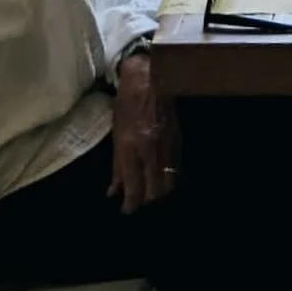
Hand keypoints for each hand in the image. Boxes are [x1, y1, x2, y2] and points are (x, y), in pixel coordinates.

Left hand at [109, 53, 180, 214]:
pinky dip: (168, 178)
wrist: (151, 80)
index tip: (126, 210)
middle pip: (154, 192)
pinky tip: (161, 177)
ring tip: (150, 191)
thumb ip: (116, 166)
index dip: (130, 206)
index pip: (134, 190)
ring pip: (168, 183)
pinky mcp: (178, 141)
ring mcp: (167, 147)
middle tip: (139, 201)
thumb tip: (113, 192)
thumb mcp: (116, 136)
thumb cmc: (127, 105)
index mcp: (130, 150)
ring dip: (159, 192)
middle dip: (146, 201)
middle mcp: (150, 152)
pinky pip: (175, 169)